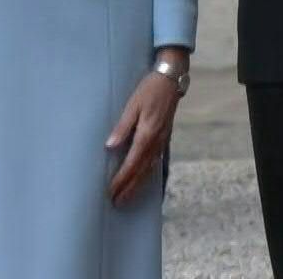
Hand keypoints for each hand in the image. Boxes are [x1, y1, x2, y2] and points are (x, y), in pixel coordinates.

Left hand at [106, 57, 183, 205]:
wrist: (171, 79)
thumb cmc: (149, 89)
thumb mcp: (132, 104)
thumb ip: (123, 126)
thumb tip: (110, 146)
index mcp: (147, 133)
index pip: (132, 163)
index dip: (122, 179)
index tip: (111, 191)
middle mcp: (156, 141)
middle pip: (141, 171)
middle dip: (129, 188)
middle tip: (117, 203)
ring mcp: (162, 141)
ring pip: (150, 169)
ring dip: (138, 185)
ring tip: (127, 198)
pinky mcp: (164, 138)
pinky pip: (156, 161)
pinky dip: (148, 175)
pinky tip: (143, 180)